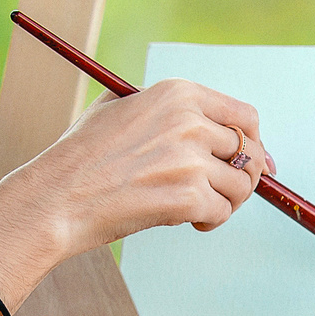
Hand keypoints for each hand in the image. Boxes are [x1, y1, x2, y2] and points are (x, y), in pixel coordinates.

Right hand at [9, 79, 273, 251]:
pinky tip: (187, 222)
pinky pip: (221, 212)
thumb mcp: (118, 107)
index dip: (256, 142)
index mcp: (178, 93)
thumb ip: (164, 107)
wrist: (56, 197)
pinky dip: (209, 221)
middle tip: (225, 193)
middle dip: (243, 177)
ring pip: (240, 187)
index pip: (244, 116)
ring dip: (226, 203)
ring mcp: (191, 160)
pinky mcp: (187, 197)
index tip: (259, 161)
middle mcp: (190, 121)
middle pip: (250, 152)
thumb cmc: (81, 157)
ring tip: (199, 210)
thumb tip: (210, 122)